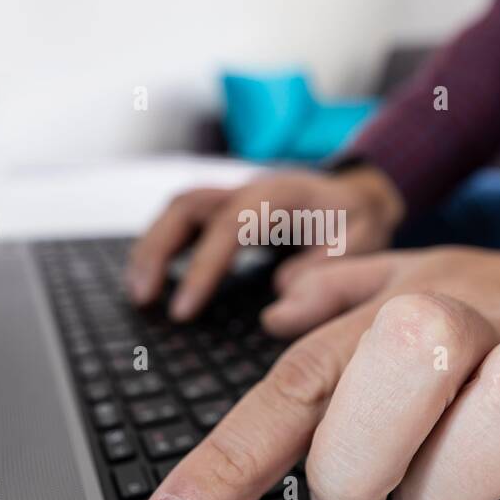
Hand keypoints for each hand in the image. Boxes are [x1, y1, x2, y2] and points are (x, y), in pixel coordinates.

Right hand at [125, 163, 404, 319]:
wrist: (358, 197)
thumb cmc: (357, 223)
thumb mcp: (362, 240)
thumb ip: (329, 264)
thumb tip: (282, 294)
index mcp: (282, 194)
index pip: (230, 224)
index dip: (202, 266)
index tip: (183, 311)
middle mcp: (249, 188)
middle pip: (187, 205)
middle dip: (157, 250)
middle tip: (142, 299)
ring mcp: (232, 197)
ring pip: (176, 210)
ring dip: (150, 248)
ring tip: (137, 294)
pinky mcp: (224, 212)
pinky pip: (182, 222)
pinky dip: (160, 248)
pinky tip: (150, 281)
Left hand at [134, 229, 499, 499]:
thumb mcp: (419, 281)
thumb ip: (343, 295)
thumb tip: (275, 311)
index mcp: (406, 305)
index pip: (301, 381)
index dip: (228, 463)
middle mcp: (477, 323)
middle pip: (402, 364)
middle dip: (362, 460)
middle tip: (355, 498)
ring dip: (457, 489)